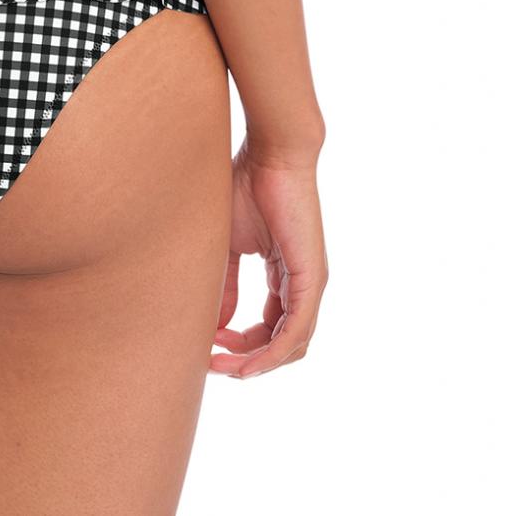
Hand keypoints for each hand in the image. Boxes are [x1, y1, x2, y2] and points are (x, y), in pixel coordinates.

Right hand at [208, 135, 326, 378]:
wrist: (271, 154)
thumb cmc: (247, 186)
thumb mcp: (229, 243)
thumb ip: (227, 283)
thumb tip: (218, 322)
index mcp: (286, 277)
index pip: (271, 329)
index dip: (241, 346)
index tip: (209, 346)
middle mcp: (304, 286)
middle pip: (282, 345)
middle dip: (246, 362)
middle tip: (213, 365)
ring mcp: (311, 284)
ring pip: (291, 346)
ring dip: (256, 363)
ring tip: (223, 365)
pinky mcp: (312, 279)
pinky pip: (295, 331)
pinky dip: (270, 352)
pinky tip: (245, 361)